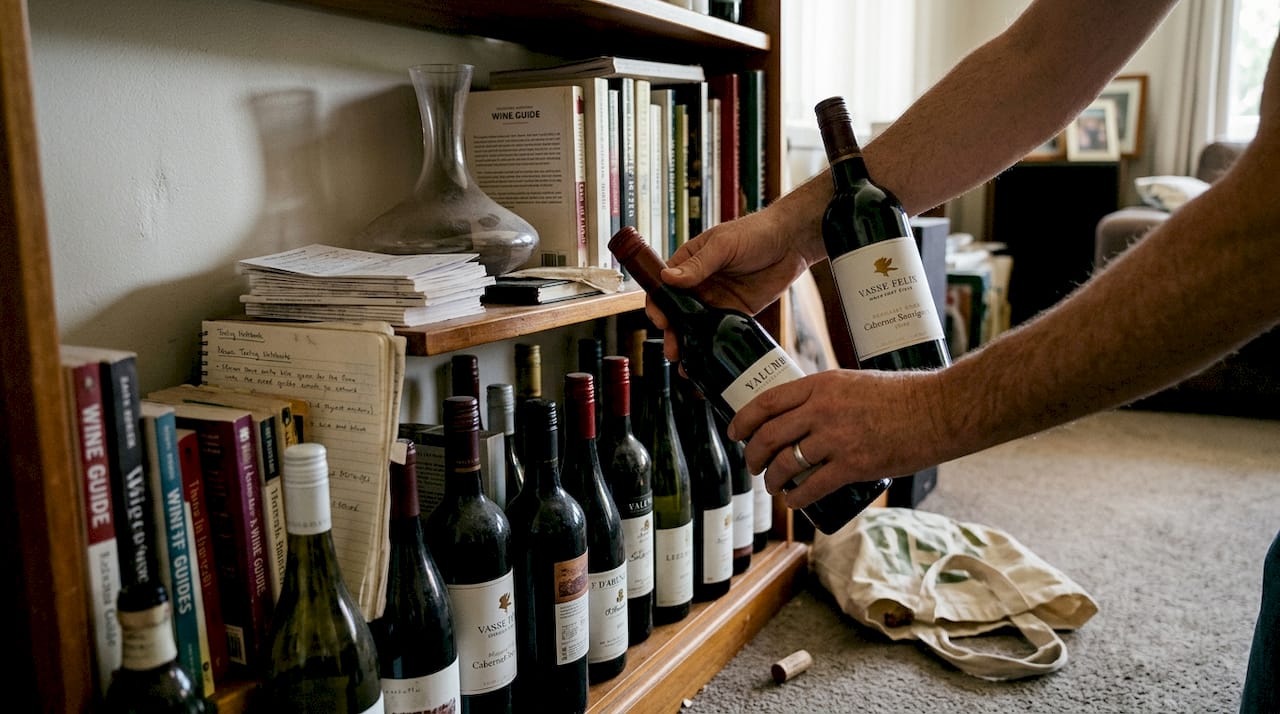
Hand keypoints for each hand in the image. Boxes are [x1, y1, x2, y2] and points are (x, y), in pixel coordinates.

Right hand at [648, 208, 822, 363]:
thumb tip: (668, 278)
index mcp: (689, 262)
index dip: (658, 306)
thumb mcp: (723, 245)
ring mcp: (717, 300)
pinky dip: (713, 348)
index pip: (664, 287)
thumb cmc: (755, 232)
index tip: (661, 321)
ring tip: (687, 365)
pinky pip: (720, 333)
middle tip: (673, 351)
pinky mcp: (736, 312)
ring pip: (696, 327)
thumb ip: (698, 264)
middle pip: (677, 313)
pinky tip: (708, 362)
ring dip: (689, 345)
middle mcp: (699, 284)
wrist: (791, 242)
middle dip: (672, 333)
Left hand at [727, 367, 944, 508]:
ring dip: (772, 480)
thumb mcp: (853, 382)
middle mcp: (822, 410)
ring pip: (785, 464)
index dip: (743, 420)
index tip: (735, 432)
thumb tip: (804, 411)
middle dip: (752, 456)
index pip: (766, 402)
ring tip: (773, 486)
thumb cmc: (902, 395)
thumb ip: (826, 395)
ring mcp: (836, 439)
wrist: (937, 411)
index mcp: (820, 385)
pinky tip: (794, 502)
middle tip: (752, 466)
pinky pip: (811, 486)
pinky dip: (796, 498)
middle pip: (768, 436)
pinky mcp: (853, 466)